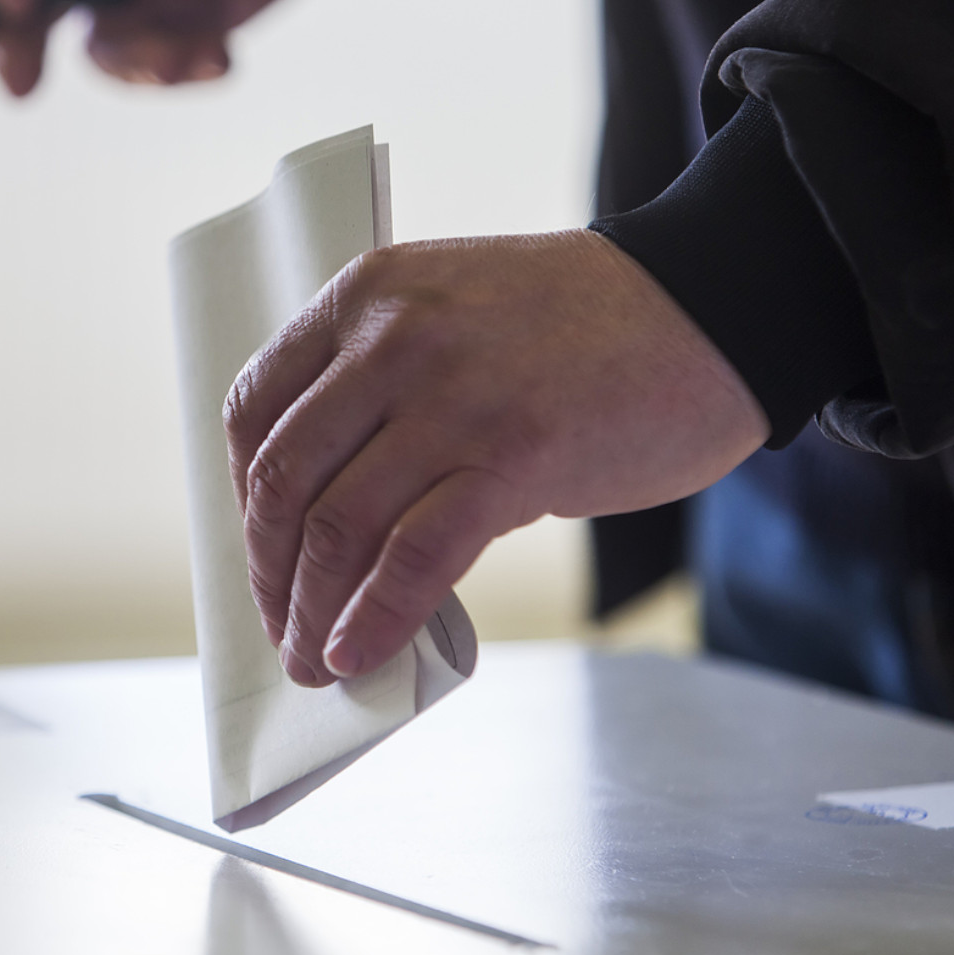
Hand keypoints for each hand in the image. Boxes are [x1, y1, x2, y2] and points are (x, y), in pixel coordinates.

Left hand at [224, 229, 766, 686]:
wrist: (711, 306)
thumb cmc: (580, 328)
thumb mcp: (451, 316)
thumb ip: (381, 387)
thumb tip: (327, 515)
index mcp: (366, 295)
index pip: (254, 409)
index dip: (242, 496)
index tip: (260, 550)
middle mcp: (394, 339)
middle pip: (284, 478)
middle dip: (269, 571)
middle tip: (280, 624)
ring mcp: (453, 397)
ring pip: (338, 526)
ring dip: (310, 611)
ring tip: (313, 659)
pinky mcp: (515, 456)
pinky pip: (414, 558)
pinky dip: (374, 619)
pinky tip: (359, 654)